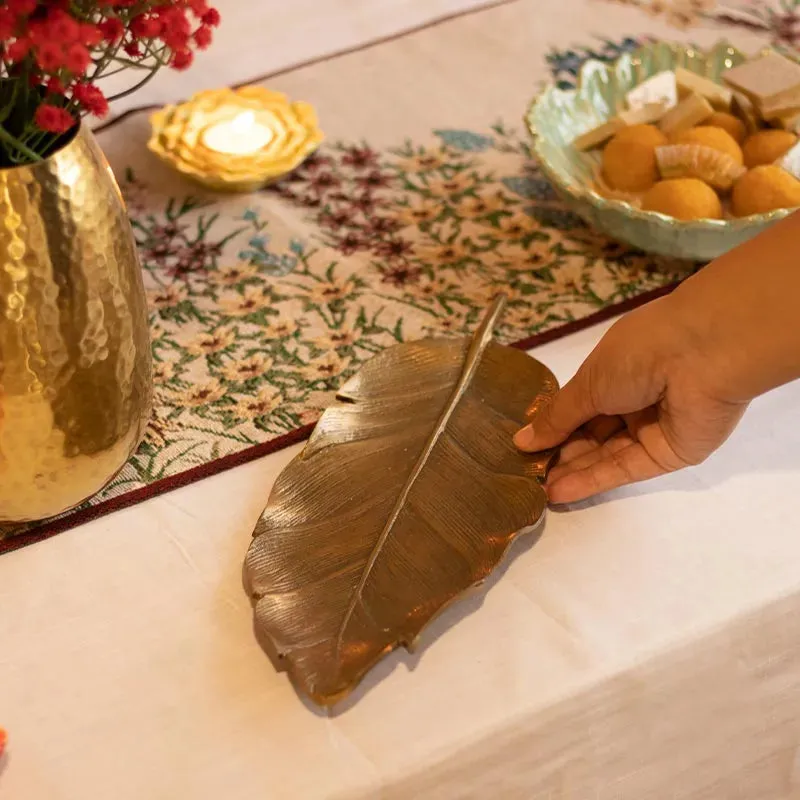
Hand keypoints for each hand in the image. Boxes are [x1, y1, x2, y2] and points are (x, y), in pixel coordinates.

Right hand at [513, 297, 747, 503]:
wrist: (701, 356)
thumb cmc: (638, 354)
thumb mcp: (588, 382)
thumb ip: (557, 417)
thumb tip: (522, 440)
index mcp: (615, 372)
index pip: (579, 407)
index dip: (553, 427)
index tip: (524, 448)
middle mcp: (633, 400)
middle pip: (591, 434)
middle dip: (560, 453)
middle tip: (527, 475)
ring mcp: (652, 429)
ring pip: (605, 455)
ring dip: (572, 471)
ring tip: (537, 490)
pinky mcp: (668, 455)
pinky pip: (625, 469)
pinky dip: (593, 480)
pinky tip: (560, 492)